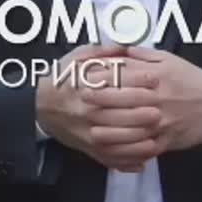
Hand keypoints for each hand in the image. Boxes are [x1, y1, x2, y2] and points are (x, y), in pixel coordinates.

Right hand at [34, 43, 161, 171]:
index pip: (115, 82)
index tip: (154, 77)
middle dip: (143, 108)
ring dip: (141, 134)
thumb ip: (103, 51)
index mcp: (84, 85)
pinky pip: (112, 156)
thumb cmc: (63, 79)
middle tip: (161, 105)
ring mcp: (88, 131)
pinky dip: (131, 156)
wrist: (40, 105)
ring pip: (118, 137)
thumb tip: (126, 45)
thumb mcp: (78, 57)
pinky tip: (147, 150)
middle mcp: (86, 109)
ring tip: (158, 126)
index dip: (138, 80)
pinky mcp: (89, 148)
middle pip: (119, 111)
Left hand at [85, 45, 201, 153]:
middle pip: (124, 102)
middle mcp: (158, 99)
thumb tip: (117, 49)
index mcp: (156, 77)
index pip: (124, 77)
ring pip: (132, 129)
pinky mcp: (167, 140)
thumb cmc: (190, 78)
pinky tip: (114, 149)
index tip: (85, 79)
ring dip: (110, 130)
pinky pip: (145, 148)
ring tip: (92, 129)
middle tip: (81, 102)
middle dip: (101, 102)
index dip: (103, 78)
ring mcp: (162, 122)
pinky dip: (129, 150)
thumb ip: (141, 55)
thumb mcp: (168, 59)